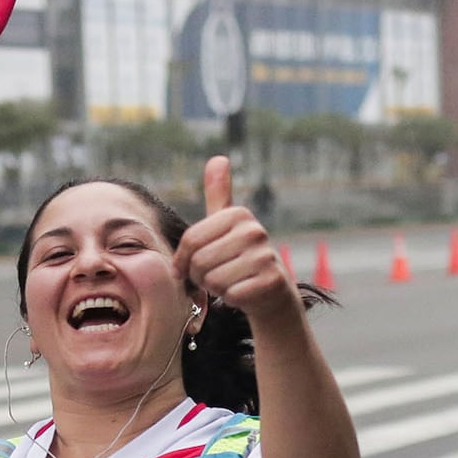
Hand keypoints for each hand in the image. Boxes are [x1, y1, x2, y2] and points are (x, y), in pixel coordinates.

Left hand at [173, 156, 297, 320]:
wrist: (273, 293)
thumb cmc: (241, 258)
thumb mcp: (228, 225)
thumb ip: (219, 194)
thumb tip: (218, 158)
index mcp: (239, 214)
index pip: (191, 240)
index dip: (184, 260)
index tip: (192, 265)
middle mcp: (255, 231)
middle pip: (199, 261)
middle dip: (201, 276)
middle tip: (218, 275)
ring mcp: (265, 256)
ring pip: (213, 280)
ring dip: (216, 288)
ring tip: (232, 282)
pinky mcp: (271, 281)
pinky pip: (230, 295)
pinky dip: (232, 299)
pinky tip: (244, 293)